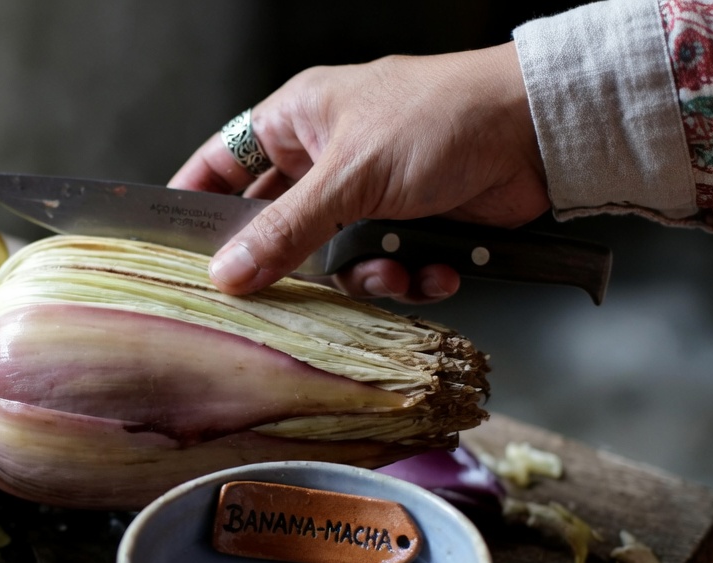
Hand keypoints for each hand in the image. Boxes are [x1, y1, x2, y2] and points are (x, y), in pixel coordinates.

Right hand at [170, 43, 549, 301]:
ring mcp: (369, 193)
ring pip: (332, 260)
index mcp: (298, 121)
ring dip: (365, 277)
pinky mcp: (409, 224)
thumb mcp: (349, 177)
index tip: (174, 251)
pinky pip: (383, 269)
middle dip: (294, 262)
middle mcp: (326, 157)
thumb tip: (227, 274)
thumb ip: (285, 231)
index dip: (195, 204)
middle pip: (277, 227)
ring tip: (394, 273)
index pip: (221, 163)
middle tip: (286, 293)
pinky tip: (432, 272)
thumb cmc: (439, 119)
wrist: (538, 132)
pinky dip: (407, 278)